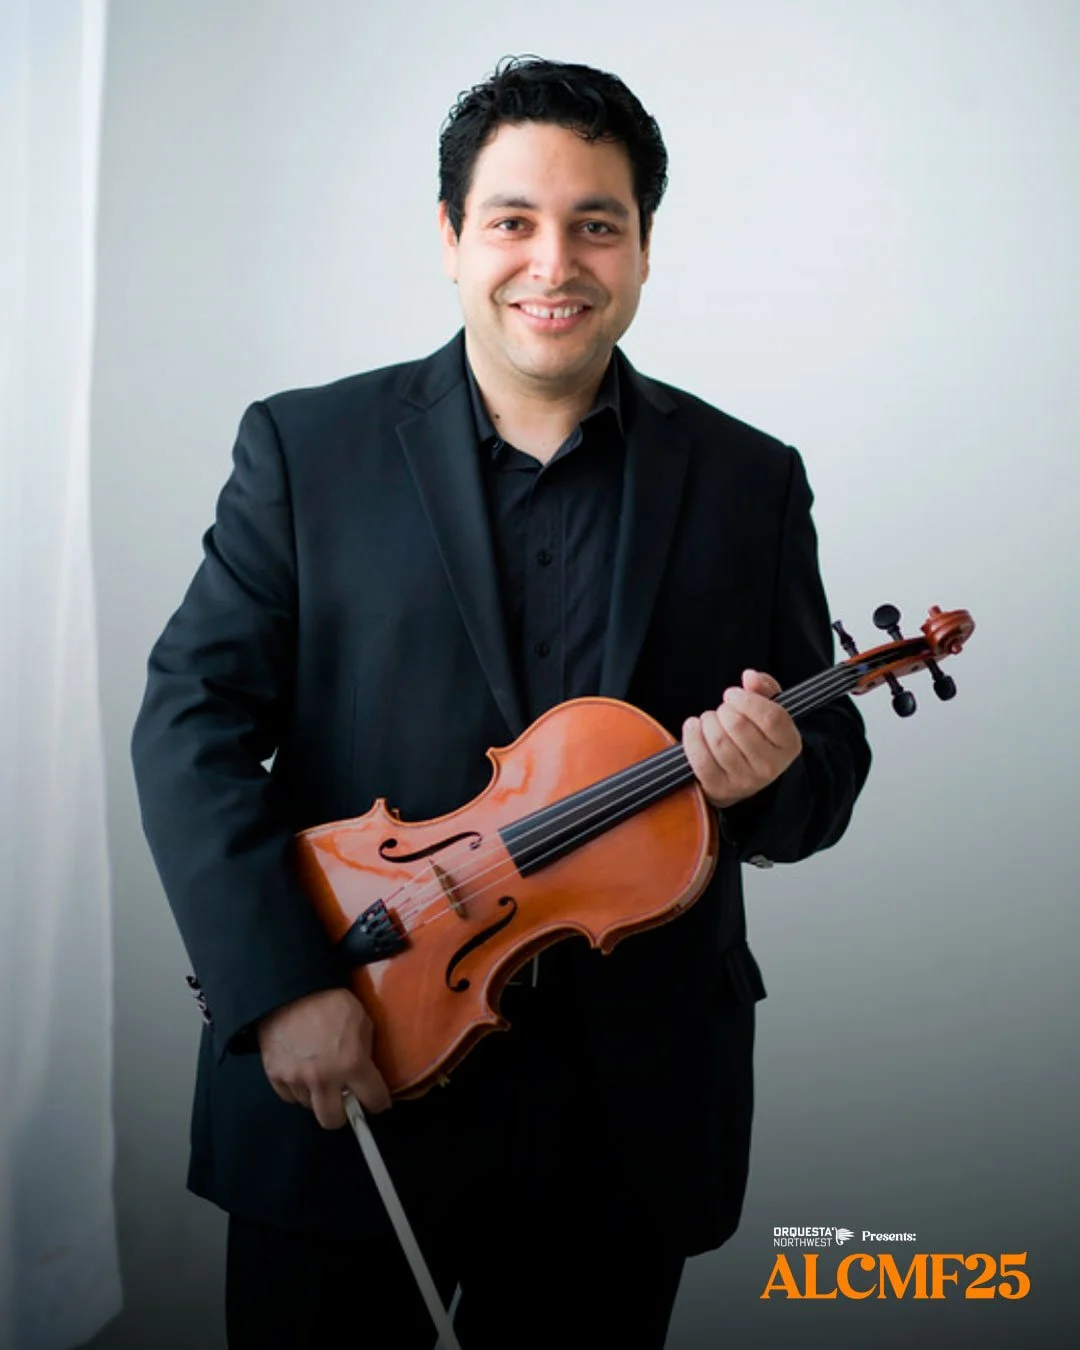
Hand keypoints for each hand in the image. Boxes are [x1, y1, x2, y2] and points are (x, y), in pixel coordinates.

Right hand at [256, 987, 391, 1126]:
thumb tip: (366, 1072)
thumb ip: (366, 1051)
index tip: (376, 1101)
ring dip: (317, 1096)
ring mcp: (297, 1079)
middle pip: (333, 1121)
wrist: (291, 988)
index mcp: (352, 1064)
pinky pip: (289, 1096)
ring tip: (319, 1074)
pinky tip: (301, 1071)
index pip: (373, 1100)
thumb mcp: (362, 1020)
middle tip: (344, 1099)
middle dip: (342, 1113)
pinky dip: (297, 1088)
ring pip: (310, 1106)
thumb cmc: (331, 1001)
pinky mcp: (275, 1076)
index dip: (378, 1101)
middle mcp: (324, 1079)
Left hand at [682, 669, 800, 809]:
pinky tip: (694, 728)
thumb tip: (750, 677)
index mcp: (788, 744)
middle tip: (722, 710)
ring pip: (718, 740)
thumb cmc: (756, 736)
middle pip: (739, 726)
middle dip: (724, 710)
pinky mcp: (719, 788)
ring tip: (710, 720)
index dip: (748, 700)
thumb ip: (764, 688)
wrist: (743, 776)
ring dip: (708, 721)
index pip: (772, 718)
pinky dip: (692, 737)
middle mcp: (770, 766)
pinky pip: (700, 758)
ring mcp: (744, 780)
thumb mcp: (768, 710)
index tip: (732, 694)